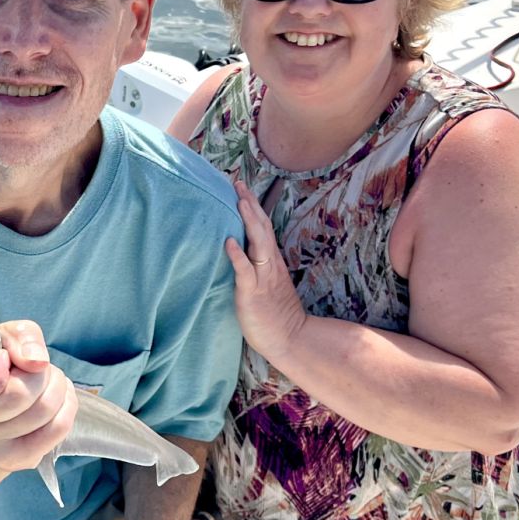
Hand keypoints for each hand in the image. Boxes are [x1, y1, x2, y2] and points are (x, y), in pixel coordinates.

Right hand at [0, 320, 77, 475]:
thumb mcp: (0, 338)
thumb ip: (20, 337)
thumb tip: (37, 362)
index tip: (1, 358)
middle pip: (19, 396)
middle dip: (38, 372)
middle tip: (34, 366)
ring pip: (42, 411)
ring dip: (56, 384)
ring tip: (47, 378)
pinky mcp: (16, 459)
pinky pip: (57, 429)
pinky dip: (67, 404)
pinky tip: (60, 396)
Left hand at [226, 180, 307, 362]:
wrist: (290, 338)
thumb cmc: (274, 314)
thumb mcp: (266, 284)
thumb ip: (257, 266)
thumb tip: (242, 249)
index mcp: (272, 261)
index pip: (262, 227)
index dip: (253, 207)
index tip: (241, 187)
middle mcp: (269, 265)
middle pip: (261, 228)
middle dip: (249, 204)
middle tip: (237, 182)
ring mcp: (262, 278)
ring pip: (257, 243)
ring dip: (248, 221)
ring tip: (238, 200)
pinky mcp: (252, 293)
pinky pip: (245, 271)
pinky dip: (237, 255)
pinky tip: (228, 241)